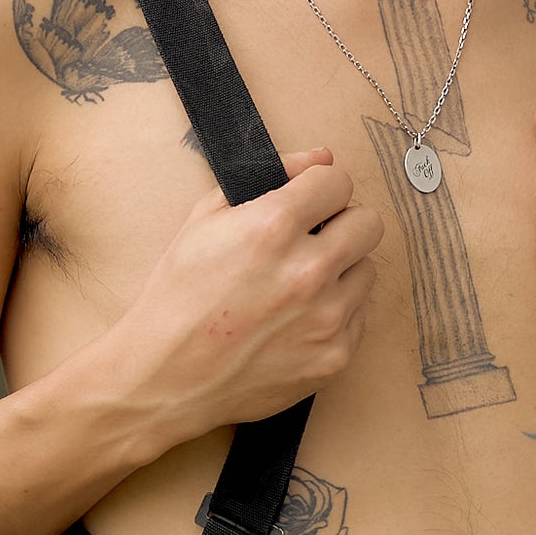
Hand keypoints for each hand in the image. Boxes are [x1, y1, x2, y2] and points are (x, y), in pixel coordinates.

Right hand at [121, 149, 382, 438]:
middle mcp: (307, 272)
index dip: (320, 187)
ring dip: (341, 270)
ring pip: (367, 270)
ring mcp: (326, 318)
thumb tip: (322, 158)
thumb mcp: (204, 219)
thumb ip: (270, 178)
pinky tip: (297, 319)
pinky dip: (336, 312)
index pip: (338, 181)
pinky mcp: (335, 355)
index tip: (309, 201)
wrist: (167, 376)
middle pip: (368, 223)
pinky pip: (359, 316)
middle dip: (341, 223)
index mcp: (272, 228)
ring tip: (299, 285)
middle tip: (313, 239)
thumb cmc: (179, 296)